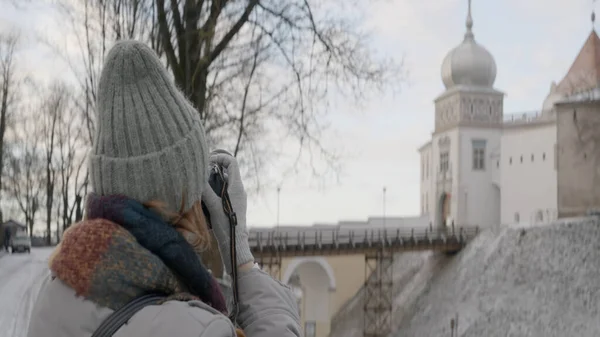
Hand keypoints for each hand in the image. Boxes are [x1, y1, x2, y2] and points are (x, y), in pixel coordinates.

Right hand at [202, 152, 253, 274]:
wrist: (234, 244)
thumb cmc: (227, 226)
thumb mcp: (213, 206)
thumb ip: (205, 190)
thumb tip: (196, 177)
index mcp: (237, 187)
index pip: (232, 162)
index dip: (220, 157)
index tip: (207, 161)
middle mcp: (238, 190)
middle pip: (227, 170)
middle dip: (213, 167)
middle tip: (200, 171)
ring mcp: (236, 198)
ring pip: (224, 181)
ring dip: (212, 179)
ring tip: (200, 183)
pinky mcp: (233, 205)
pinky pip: (223, 191)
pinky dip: (214, 190)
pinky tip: (203, 197)